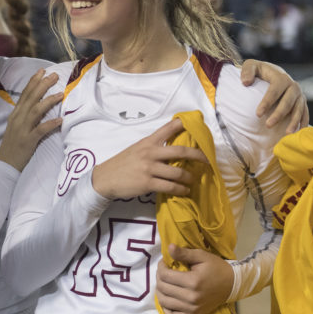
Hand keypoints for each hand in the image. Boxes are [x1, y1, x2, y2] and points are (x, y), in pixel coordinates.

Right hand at [0, 70, 62, 170]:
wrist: (5, 163)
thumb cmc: (13, 144)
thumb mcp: (17, 125)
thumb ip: (25, 114)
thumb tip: (37, 103)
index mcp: (16, 114)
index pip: (25, 94)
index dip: (34, 81)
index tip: (42, 71)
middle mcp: (18, 118)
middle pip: (31, 98)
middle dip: (43, 85)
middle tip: (54, 76)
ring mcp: (22, 129)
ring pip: (36, 110)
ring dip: (49, 101)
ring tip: (61, 94)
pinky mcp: (28, 140)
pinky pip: (40, 130)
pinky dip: (51, 124)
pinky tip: (60, 120)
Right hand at [92, 119, 206, 199]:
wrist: (105, 179)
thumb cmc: (123, 163)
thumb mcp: (137, 149)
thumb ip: (154, 146)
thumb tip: (174, 146)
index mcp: (148, 141)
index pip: (169, 128)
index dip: (184, 123)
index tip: (197, 122)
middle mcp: (150, 152)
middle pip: (180, 151)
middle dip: (198, 155)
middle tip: (207, 160)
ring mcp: (149, 168)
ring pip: (178, 172)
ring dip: (189, 177)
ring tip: (193, 180)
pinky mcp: (147, 183)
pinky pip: (170, 187)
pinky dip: (181, 189)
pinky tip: (185, 191)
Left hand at [156, 244, 234, 313]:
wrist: (231, 284)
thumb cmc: (216, 267)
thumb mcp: (201, 256)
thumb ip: (184, 253)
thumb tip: (169, 248)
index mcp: (193, 281)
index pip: (166, 276)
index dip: (161, 267)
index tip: (164, 262)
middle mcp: (191, 298)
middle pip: (163, 288)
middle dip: (159, 277)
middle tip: (162, 271)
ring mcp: (192, 309)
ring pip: (164, 302)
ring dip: (160, 291)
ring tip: (163, 283)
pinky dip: (166, 307)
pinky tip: (167, 298)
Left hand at [241, 59, 307, 132]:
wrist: (273, 74)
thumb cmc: (259, 72)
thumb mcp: (251, 66)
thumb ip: (247, 70)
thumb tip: (245, 82)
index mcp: (281, 77)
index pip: (275, 90)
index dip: (267, 102)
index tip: (258, 114)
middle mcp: (293, 86)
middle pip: (288, 102)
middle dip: (279, 114)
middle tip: (268, 125)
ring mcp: (299, 95)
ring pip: (299, 109)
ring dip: (294, 121)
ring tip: (287, 134)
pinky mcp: (302, 103)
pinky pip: (305, 114)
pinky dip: (303, 123)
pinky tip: (298, 133)